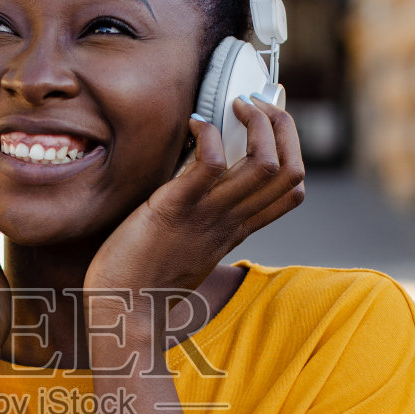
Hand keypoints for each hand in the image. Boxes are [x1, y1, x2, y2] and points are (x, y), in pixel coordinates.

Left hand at [83, 95, 304, 300]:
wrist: (122, 310)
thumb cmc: (147, 280)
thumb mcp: (190, 248)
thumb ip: (204, 220)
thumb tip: (197, 186)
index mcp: (237, 230)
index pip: (292, 190)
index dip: (292, 149)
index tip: (270, 125)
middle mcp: (231, 221)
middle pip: (289, 170)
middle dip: (283, 126)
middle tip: (256, 103)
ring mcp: (207, 215)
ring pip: (263, 163)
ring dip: (256, 122)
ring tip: (233, 105)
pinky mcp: (174, 209)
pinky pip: (211, 164)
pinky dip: (209, 134)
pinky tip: (194, 124)